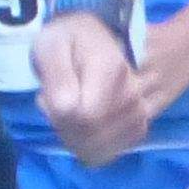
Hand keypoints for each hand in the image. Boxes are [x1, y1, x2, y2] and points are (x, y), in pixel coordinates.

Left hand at [33, 8, 149, 163]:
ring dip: (74, 138)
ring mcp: (141, 112)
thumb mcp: (52, 45)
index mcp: (112, 71)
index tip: (47, 97)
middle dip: (62, 127)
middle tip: (56, 103)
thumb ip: (56, 77)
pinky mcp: (140, 126)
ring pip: (98, 148)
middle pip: (89, 136)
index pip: (83, 117)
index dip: (57, 115)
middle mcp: (133, 95)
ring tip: (69, 111)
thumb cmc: (72, 39)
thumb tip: (66, 110)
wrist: (110, 37)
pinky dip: (89, 146)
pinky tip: (81, 127)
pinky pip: (109, 152)